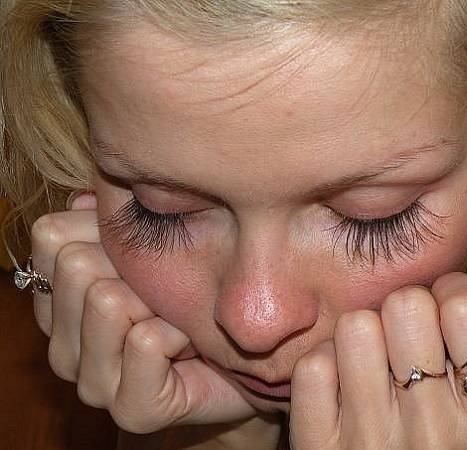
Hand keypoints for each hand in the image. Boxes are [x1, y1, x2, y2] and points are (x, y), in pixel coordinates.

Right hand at [30, 191, 257, 432]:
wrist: (244, 356)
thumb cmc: (193, 298)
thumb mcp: (152, 254)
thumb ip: (113, 227)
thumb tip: (85, 198)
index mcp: (60, 306)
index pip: (50, 236)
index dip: (103, 225)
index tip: (140, 247)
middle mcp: (64, 348)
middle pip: (77, 265)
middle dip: (137, 269)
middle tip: (165, 292)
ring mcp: (93, 385)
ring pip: (109, 301)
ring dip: (160, 302)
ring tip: (177, 318)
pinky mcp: (132, 409)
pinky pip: (147, 340)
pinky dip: (180, 333)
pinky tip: (188, 344)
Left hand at [289, 256, 466, 448]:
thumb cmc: (460, 412)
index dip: (454, 292)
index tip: (449, 315)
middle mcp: (436, 437)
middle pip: (405, 306)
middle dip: (408, 310)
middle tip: (412, 341)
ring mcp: (373, 445)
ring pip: (356, 327)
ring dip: (366, 333)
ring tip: (379, 361)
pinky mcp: (322, 446)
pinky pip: (314, 366)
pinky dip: (329, 364)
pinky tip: (346, 385)